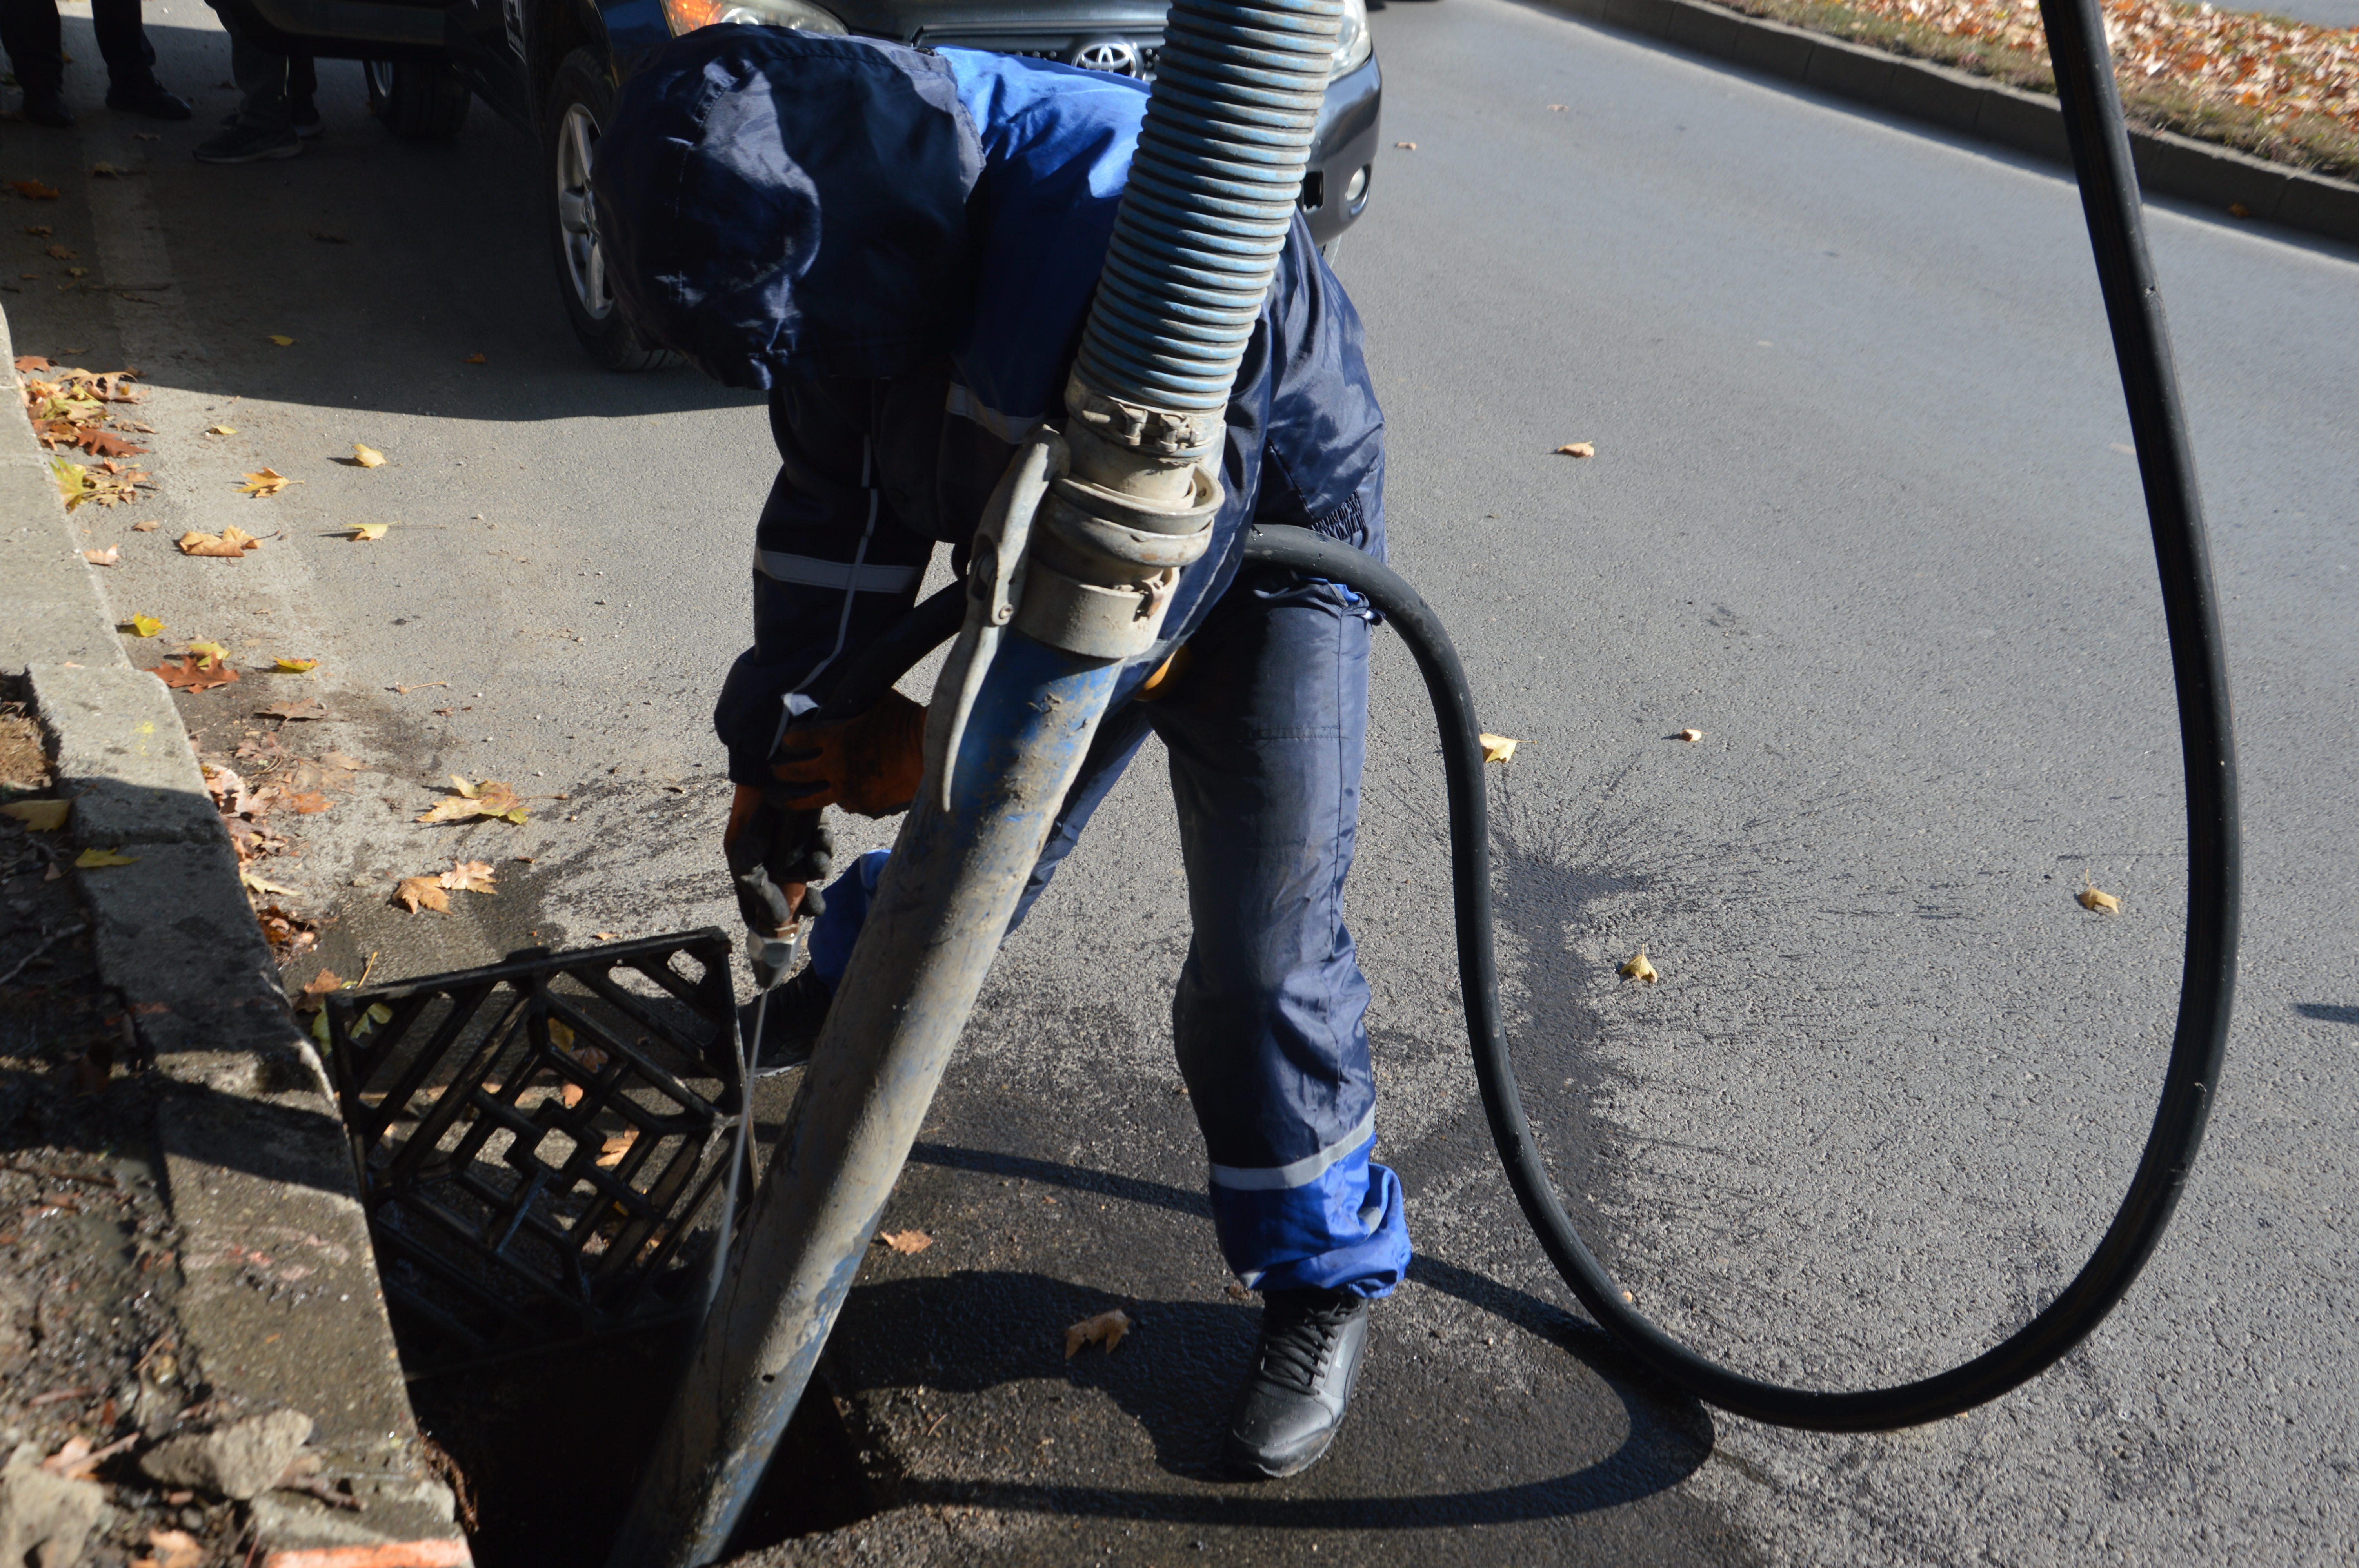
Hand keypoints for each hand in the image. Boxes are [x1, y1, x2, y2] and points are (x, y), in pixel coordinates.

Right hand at [724, 784, 831, 936]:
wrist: (768, 781)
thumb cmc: (750, 821)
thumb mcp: (745, 861)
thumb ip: (760, 893)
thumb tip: (779, 920)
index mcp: (756, 871)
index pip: (761, 905)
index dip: (771, 922)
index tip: (784, 935)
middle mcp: (777, 861)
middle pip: (796, 893)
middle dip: (807, 903)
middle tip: (815, 907)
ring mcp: (797, 847)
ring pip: (814, 872)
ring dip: (818, 870)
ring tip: (816, 862)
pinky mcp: (814, 832)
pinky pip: (825, 849)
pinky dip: (825, 848)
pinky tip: (820, 840)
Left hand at [768, 690, 927, 816]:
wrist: (933, 755)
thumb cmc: (908, 722)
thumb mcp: (880, 700)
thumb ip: (859, 700)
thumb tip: (853, 690)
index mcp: (834, 738)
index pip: (797, 739)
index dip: (789, 740)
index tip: (787, 742)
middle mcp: (834, 767)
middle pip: (793, 772)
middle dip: (779, 771)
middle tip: (773, 771)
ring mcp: (847, 790)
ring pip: (810, 798)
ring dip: (792, 798)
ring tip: (781, 800)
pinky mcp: (864, 805)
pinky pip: (845, 804)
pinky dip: (843, 799)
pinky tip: (840, 797)